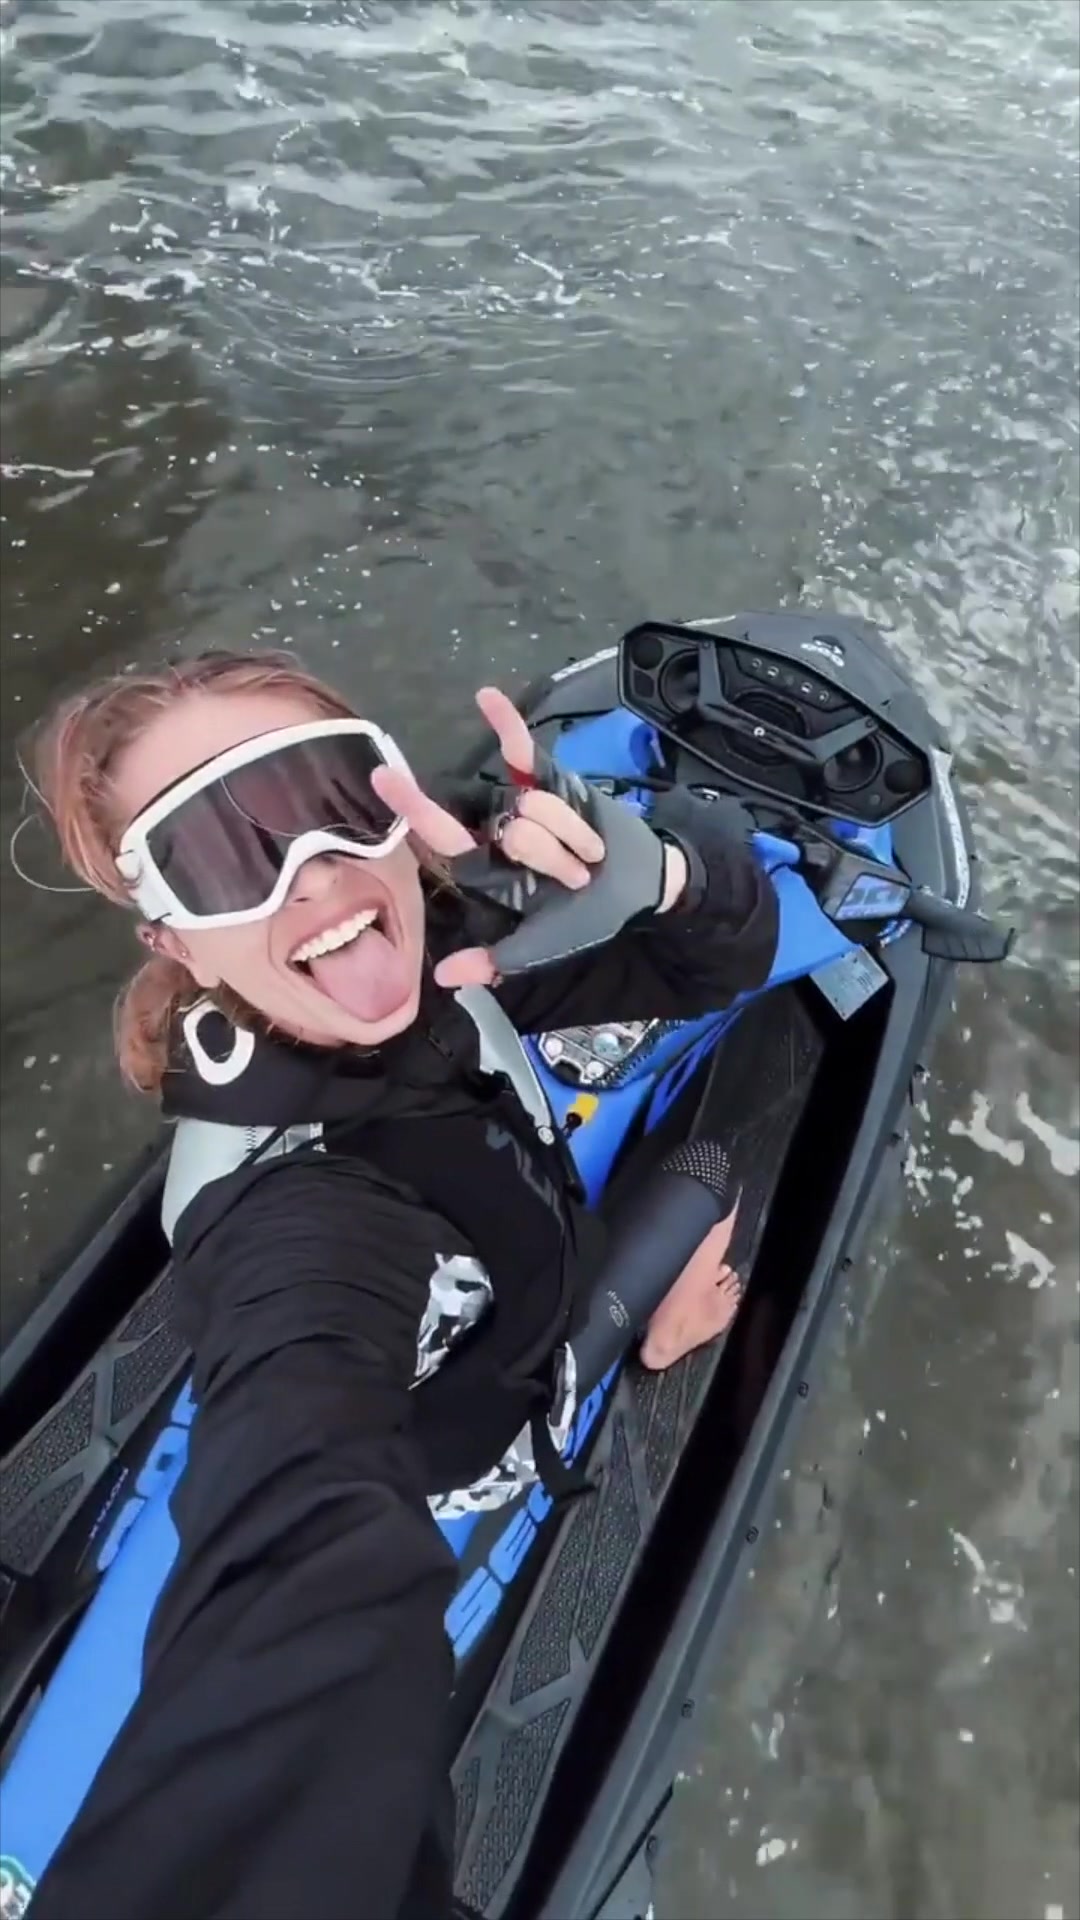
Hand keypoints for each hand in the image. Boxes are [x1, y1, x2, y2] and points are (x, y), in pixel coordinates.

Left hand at [372, 687, 609, 989]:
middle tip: (576, 877)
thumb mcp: (543, 946)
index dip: (413, 807)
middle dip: (549, 852)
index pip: (442, 836)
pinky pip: (524, 751)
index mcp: (485, 871)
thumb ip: (497, 962)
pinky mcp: (547, 779)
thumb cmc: (586, 918)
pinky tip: (487, 696)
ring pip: (533, 803)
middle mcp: (493, 832)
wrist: (638, 885)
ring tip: (588, 858)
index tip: (382, 775)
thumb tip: (441, 978)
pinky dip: (507, 723)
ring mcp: (517, 801)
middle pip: (506, 826)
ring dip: (572, 836)